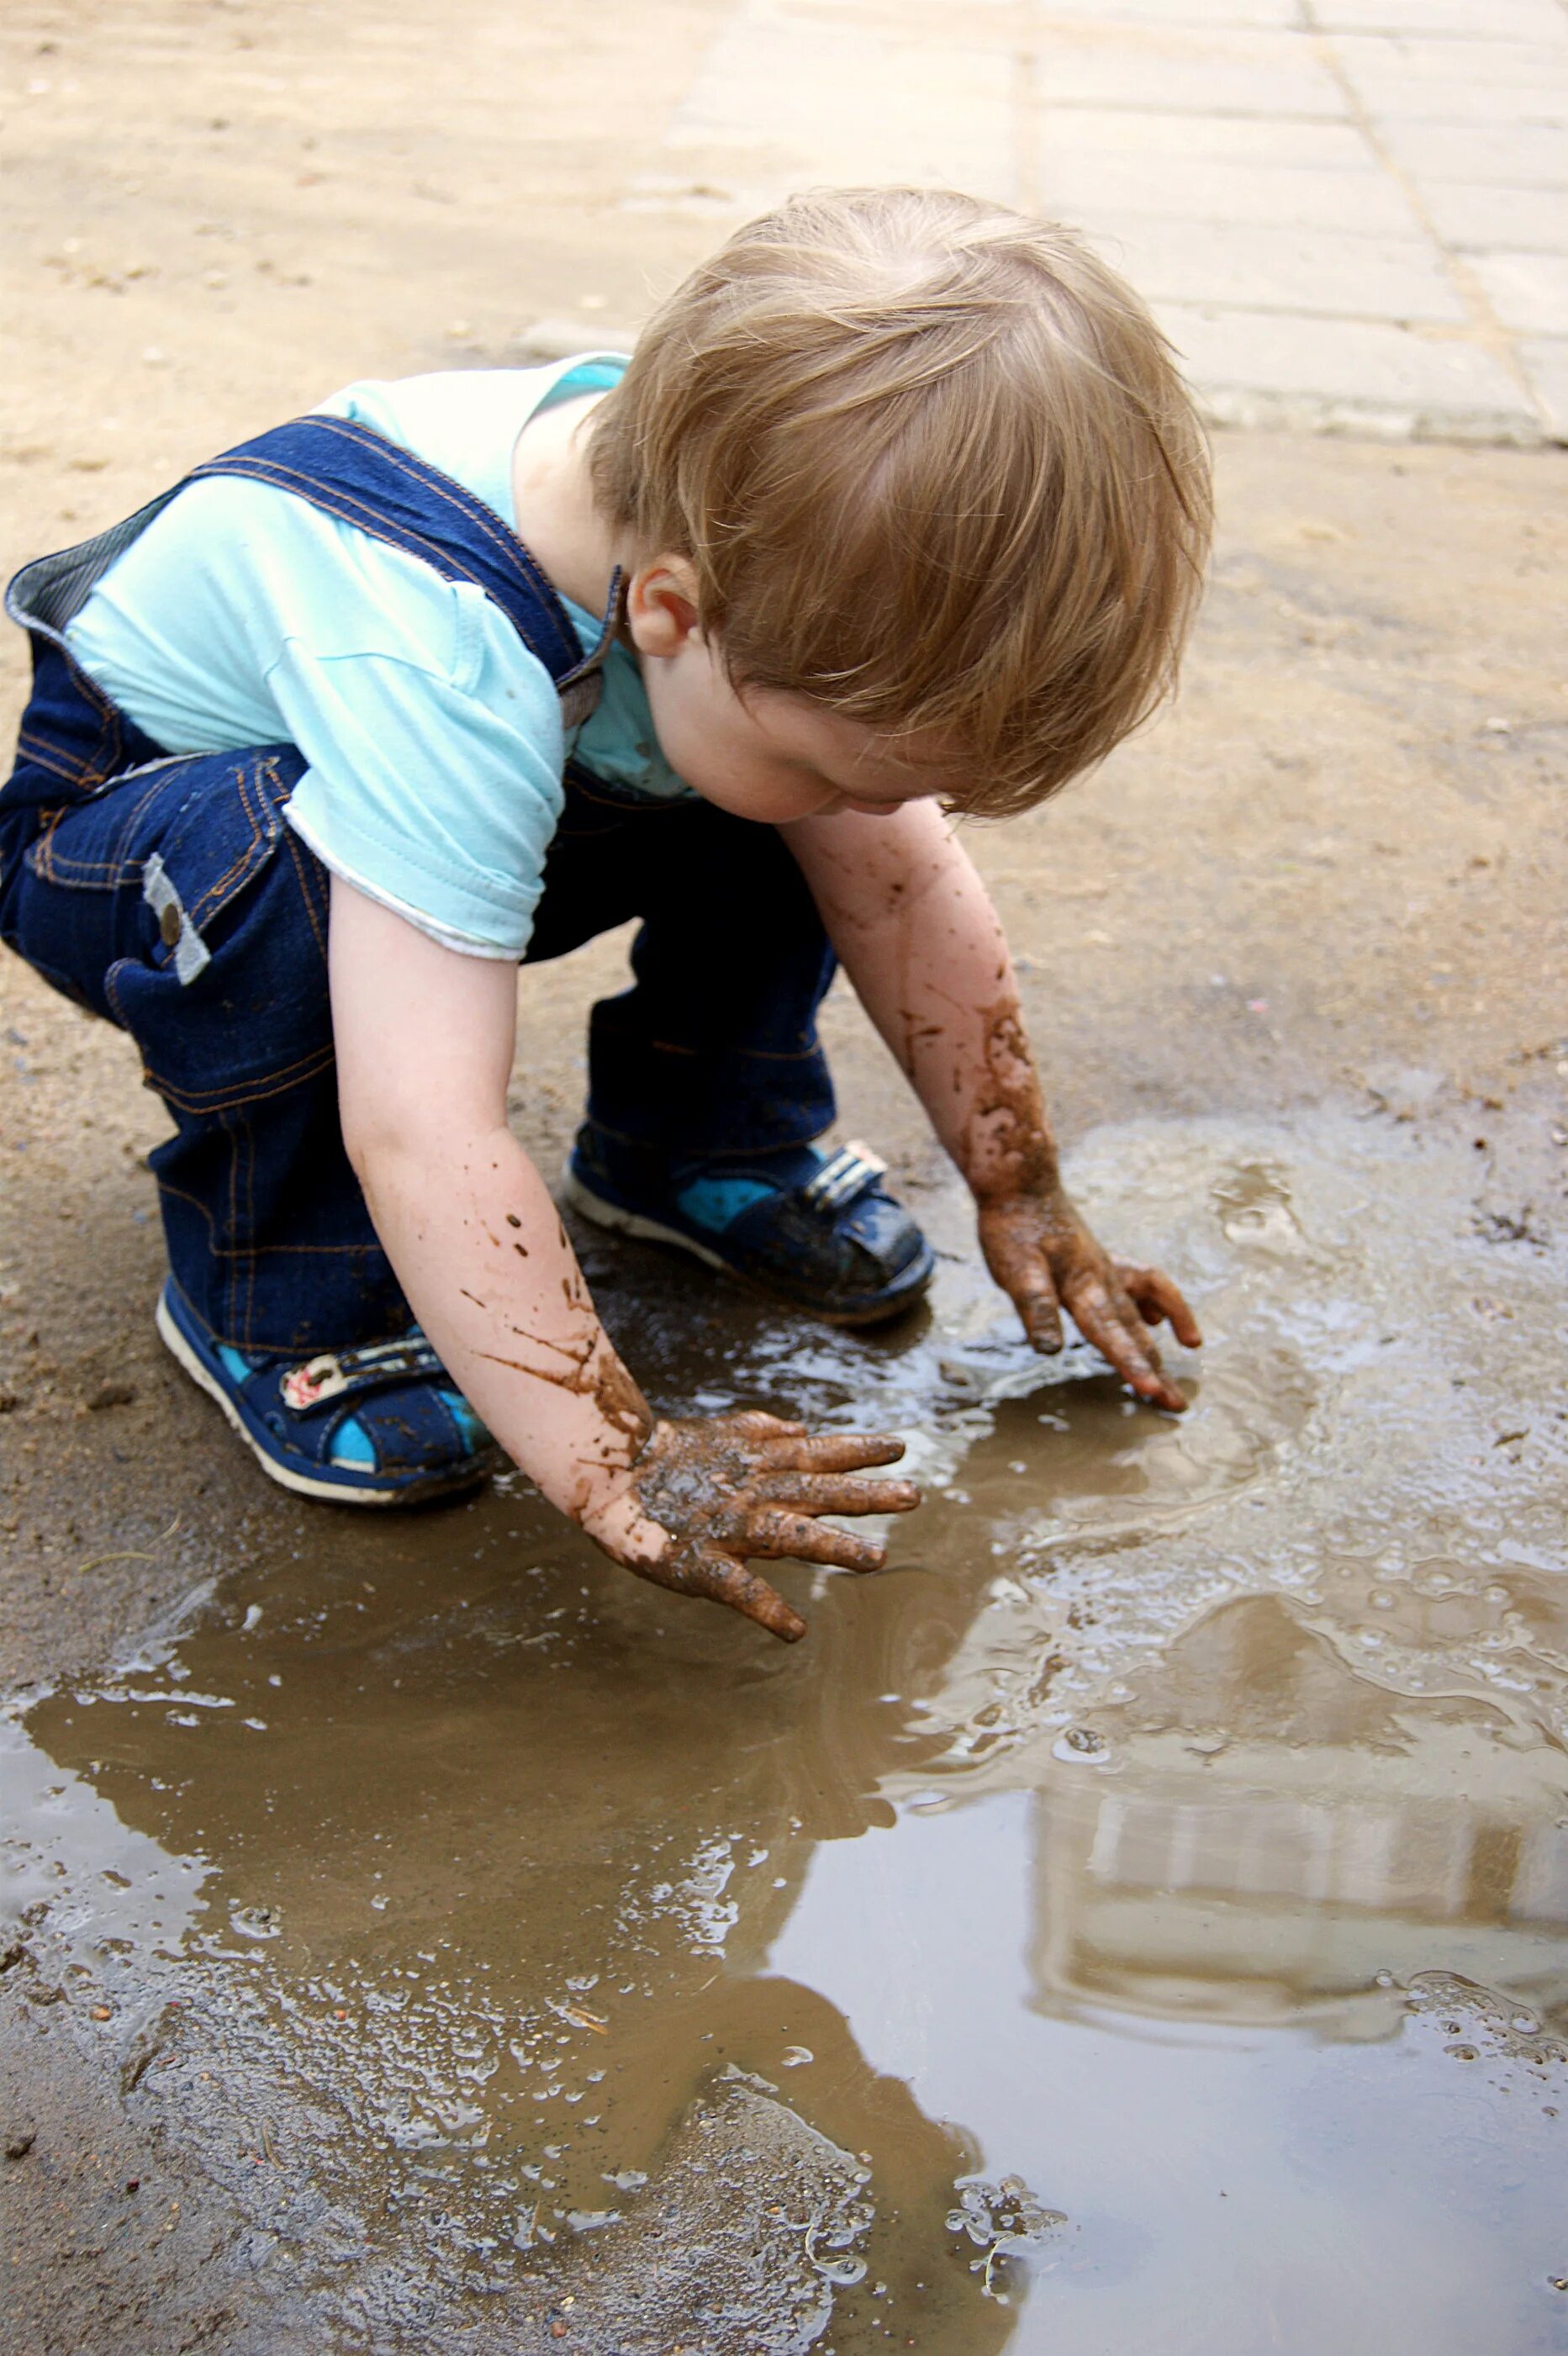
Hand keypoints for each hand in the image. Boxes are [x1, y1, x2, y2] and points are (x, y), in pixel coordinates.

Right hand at [582, 1410, 919, 1642]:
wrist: (604, 1476)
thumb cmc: (664, 1458)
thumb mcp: (719, 1435)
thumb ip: (763, 1432)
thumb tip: (803, 1429)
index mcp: (757, 1463)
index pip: (817, 1453)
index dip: (858, 1450)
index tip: (900, 1447)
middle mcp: (751, 1491)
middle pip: (817, 1491)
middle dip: (866, 1494)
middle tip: (914, 1496)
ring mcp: (727, 1526)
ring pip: (788, 1535)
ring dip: (833, 1546)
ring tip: (877, 1561)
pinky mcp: (699, 1562)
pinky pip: (738, 1589)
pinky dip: (768, 1608)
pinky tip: (796, 1630)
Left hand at [977, 1185, 1200, 1412]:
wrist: (1020, 1183)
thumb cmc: (1014, 1229)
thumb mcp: (1016, 1270)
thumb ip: (1037, 1308)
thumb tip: (1050, 1350)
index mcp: (1084, 1287)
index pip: (1112, 1336)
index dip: (1132, 1366)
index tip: (1152, 1394)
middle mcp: (1104, 1281)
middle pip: (1136, 1333)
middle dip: (1157, 1370)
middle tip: (1177, 1405)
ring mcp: (1106, 1269)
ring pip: (1146, 1307)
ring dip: (1169, 1329)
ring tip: (1192, 1346)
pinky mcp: (1100, 1261)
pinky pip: (1143, 1282)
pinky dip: (1158, 1302)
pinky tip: (1156, 1320)